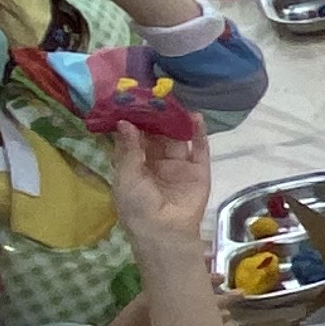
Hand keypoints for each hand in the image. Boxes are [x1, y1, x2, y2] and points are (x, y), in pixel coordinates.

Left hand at [107, 110, 212, 245]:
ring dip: (176, 121)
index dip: (134, 119)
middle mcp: (157, 162)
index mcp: (135, 165)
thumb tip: (124, 121)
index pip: (134, 137)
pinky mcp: (199, 171)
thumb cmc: (137, 207)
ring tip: (174, 101)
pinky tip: (195, 117)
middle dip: (156, 116)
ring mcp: (179, 166)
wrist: (166, 232)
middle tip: (154, 94)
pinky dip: (199, 133)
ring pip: (178, 138)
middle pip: (157, 134)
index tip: (131, 99)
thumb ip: (128, 148)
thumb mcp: (126, 177)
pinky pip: (200, 149)